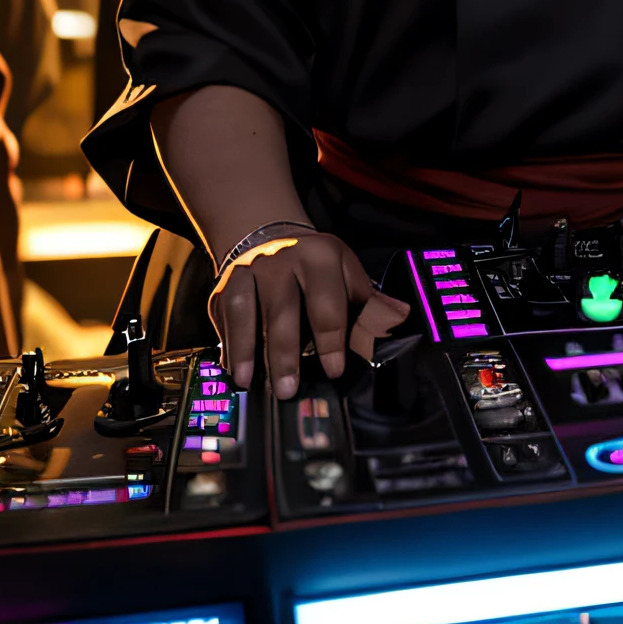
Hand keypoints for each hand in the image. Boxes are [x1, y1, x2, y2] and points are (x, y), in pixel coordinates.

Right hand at [207, 231, 410, 398]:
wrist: (269, 233)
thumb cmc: (316, 267)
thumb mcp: (347, 274)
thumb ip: (368, 302)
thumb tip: (399, 317)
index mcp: (320, 258)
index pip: (326, 304)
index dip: (331, 341)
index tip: (333, 371)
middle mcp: (282, 261)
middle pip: (282, 311)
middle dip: (284, 353)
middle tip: (287, 390)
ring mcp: (250, 271)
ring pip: (245, 310)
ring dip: (245, 348)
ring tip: (247, 381)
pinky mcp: (225, 283)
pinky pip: (224, 315)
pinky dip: (227, 343)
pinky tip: (232, 369)